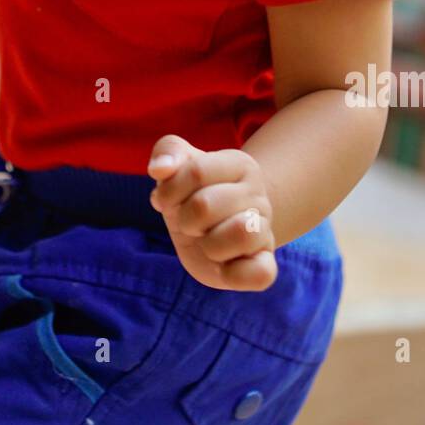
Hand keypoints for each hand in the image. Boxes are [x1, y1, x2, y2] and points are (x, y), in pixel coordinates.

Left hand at [148, 134, 277, 291]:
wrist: (214, 229)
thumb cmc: (192, 194)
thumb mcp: (177, 168)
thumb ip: (168, 151)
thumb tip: (159, 168)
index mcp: (239, 164)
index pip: (196, 171)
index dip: (169, 191)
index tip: (166, 199)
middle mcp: (258, 194)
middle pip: (205, 205)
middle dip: (185, 219)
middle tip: (191, 224)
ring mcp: (265, 230)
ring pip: (242, 233)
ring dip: (210, 245)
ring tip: (207, 243)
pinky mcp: (265, 264)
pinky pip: (261, 273)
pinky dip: (233, 274)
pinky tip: (222, 267)